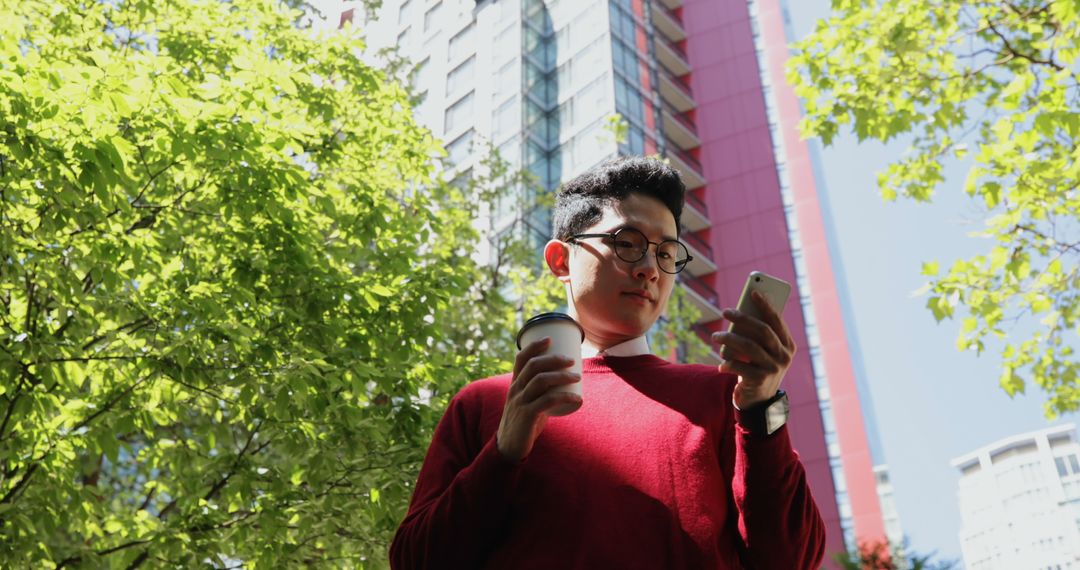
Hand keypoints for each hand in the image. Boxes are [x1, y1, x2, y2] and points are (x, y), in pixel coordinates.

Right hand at [496, 337, 581, 462]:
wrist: (509, 447)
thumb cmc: (523, 423)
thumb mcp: (528, 403)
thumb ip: (541, 394)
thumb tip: (564, 386)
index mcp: (514, 384)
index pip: (521, 359)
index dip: (534, 346)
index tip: (549, 338)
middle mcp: (515, 390)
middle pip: (534, 366)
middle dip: (554, 359)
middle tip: (571, 360)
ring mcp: (520, 402)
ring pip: (541, 381)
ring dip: (561, 376)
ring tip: (577, 376)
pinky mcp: (527, 415)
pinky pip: (547, 401)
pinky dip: (564, 397)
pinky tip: (577, 398)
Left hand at [711, 291, 795, 408]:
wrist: (759, 401)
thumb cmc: (757, 368)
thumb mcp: (762, 352)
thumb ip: (757, 336)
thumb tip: (740, 313)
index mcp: (788, 345)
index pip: (776, 321)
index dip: (766, 305)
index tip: (753, 292)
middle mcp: (784, 356)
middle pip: (762, 331)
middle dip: (743, 318)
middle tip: (726, 311)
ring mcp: (773, 369)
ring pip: (749, 347)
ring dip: (729, 339)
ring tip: (715, 336)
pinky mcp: (760, 381)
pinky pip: (740, 366)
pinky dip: (728, 363)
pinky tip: (721, 365)